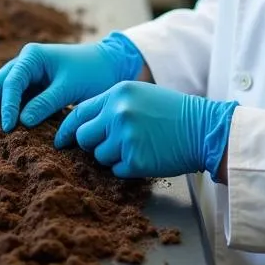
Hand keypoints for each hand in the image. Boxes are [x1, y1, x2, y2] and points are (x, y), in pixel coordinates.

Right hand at [0, 33, 145, 132]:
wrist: (109, 64)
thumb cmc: (92, 72)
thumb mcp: (70, 88)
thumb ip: (45, 103)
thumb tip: (20, 122)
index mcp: (32, 56)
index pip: (12, 82)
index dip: (7, 105)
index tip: (7, 127)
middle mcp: (25, 62)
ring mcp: (27, 74)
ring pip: (1, 91)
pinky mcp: (32, 86)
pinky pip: (13, 98)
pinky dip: (3, 111)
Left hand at [54, 81, 237, 180]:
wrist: (203, 129)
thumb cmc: (171, 112)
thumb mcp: (139, 95)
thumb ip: (111, 105)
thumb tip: (82, 124)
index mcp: (117, 93)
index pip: (79, 112)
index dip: (67, 129)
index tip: (60, 140)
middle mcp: (118, 113)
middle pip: (84, 137)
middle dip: (93, 144)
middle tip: (113, 144)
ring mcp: (126, 137)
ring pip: (99, 156)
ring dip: (112, 157)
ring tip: (137, 146)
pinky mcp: (135, 159)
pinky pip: (117, 170)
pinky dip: (128, 168)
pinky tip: (146, 156)